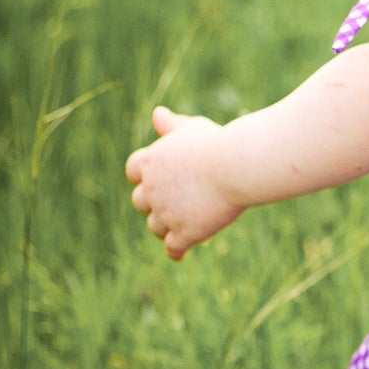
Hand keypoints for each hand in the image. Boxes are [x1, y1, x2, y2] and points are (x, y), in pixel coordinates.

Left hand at [125, 107, 240, 259]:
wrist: (235, 167)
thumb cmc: (218, 143)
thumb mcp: (193, 128)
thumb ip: (173, 125)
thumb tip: (157, 114)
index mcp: (150, 162)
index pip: (133, 171)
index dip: (144, 176)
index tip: (156, 179)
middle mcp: (151, 189)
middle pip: (140, 201)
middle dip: (153, 202)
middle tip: (172, 203)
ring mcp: (166, 214)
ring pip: (155, 226)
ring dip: (165, 226)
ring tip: (180, 226)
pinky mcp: (184, 233)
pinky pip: (172, 249)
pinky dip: (175, 251)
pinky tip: (180, 254)